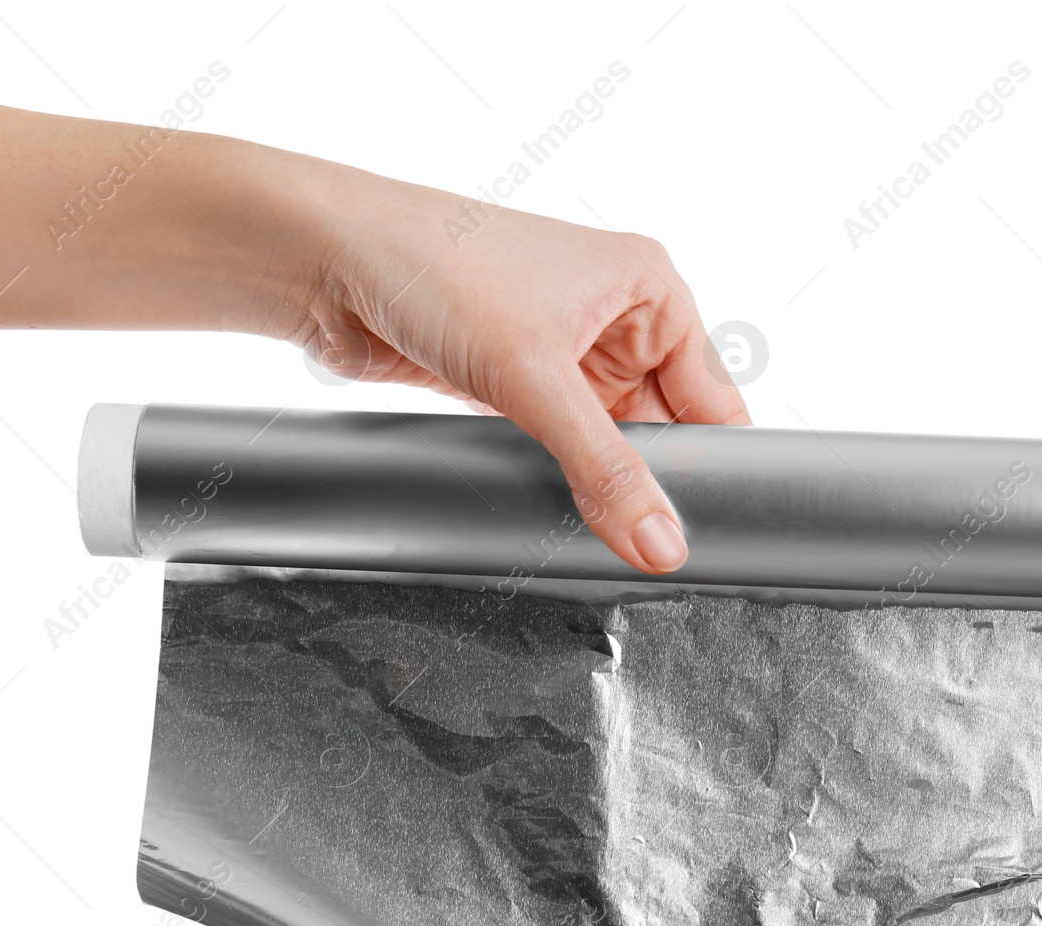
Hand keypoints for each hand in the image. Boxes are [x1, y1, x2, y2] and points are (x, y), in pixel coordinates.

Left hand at [249, 164, 751, 574]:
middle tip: (653, 546)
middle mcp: (613, 318)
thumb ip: (605, 469)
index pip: (713, 397)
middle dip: (655, 485)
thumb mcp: (535, 376)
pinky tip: (560, 515)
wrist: (326, 262)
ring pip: (609, 446)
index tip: (708, 531)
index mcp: (649, 288)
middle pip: (664, 430)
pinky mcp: (513, 386)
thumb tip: (660, 542)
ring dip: (603, 486)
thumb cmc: (434, 266)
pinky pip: (560, 450)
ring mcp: (562, 355)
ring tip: (607, 535)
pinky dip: (561, 481)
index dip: (715, 465)